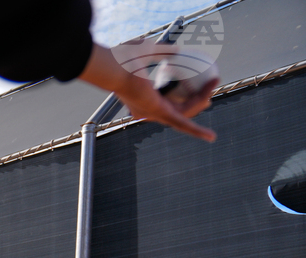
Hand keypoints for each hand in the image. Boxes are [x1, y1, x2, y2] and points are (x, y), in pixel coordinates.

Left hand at [78, 44, 216, 141]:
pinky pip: (181, 123)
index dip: (184, 94)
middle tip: (210, 88)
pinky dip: (196, 130)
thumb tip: (178, 49)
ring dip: (201, 100)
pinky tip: (210, 136)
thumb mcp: (148, 50)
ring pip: (184, 114)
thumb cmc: (123, 58)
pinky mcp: (158, 114)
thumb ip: (163, 51)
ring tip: (214, 83)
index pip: (167, 100)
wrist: (115, 66)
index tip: (198, 80)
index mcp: (142, 97)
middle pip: (178, 109)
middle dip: (196, 101)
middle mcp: (147, 109)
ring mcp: (152, 113)